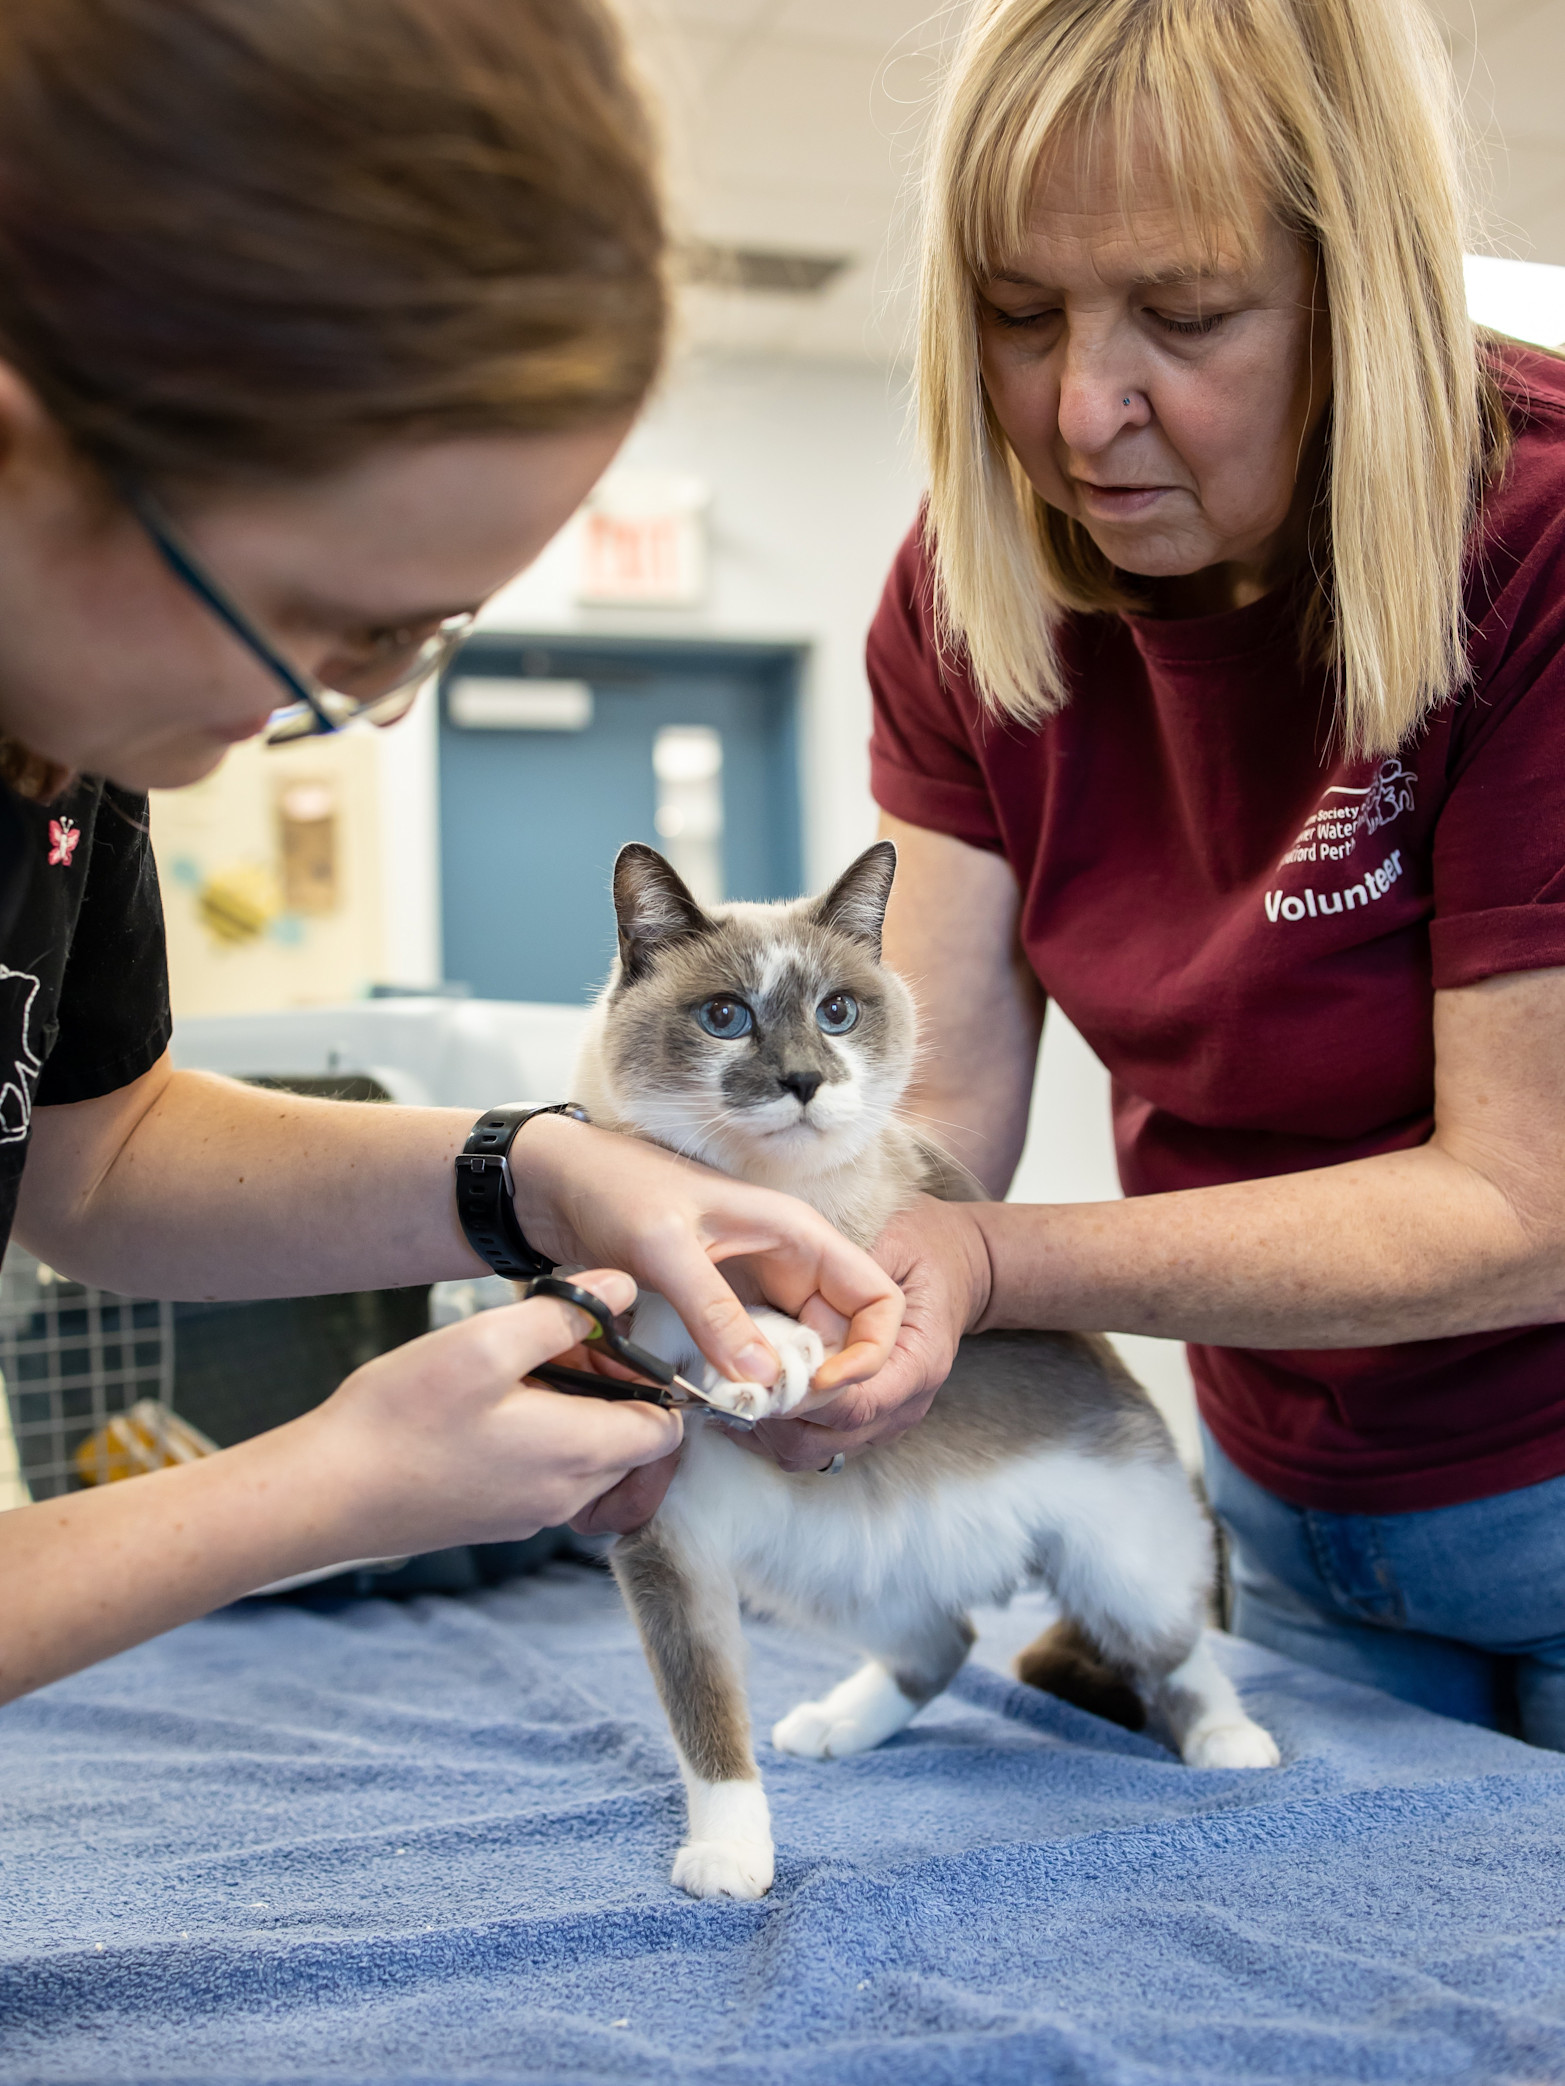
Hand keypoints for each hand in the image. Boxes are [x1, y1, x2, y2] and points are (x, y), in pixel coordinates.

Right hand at [297, 1269, 682, 1557]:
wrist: (325, 1494)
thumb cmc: (399, 1418)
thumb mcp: (484, 1342)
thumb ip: (564, 1313)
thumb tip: (622, 1287)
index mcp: (578, 1454)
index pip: (668, 1429)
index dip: (652, 1378)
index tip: (608, 1341)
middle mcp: (567, 1497)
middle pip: (633, 1445)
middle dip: (613, 1392)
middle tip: (559, 1346)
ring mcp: (532, 1515)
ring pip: (592, 1461)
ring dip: (577, 1413)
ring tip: (522, 1371)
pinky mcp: (498, 1519)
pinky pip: (552, 1478)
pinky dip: (545, 1440)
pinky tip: (494, 1406)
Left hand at [515, 1115, 904, 1395]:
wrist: (559, 1182)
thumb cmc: (616, 1189)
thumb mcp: (664, 1249)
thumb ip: (714, 1312)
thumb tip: (766, 1380)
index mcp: (799, 1234)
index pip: (879, 1298)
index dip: (870, 1350)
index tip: (825, 1386)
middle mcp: (792, 1261)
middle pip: (845, 1337)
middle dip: (825, 1384)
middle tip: (774, 1413)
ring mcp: (761, 1287)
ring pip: (805, 1353)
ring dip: (788, 1390)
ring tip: (748, 1413)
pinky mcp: (728, 1309)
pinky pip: (762, 1356)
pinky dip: (754, 1384)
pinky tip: (726, 1402)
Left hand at [743, 1196, 992, 1471]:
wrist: (960, 1267)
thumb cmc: (925, 1249)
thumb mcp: (896, 1243)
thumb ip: (855, 1270)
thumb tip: (802, 1298)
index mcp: (919, 1361)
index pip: (861, 1402)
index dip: (811, 1396)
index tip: (769, 1371)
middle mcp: (905, 1403)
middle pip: (832, 1436)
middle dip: (777, 1414)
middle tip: (734, 1378)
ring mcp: (883, 1419)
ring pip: (813, 1450)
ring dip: (768, 1426)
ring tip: (732, 1387)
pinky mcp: (861, 1423)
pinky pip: (809, 1445)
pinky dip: (771, 1429)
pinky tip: (742, 1397)